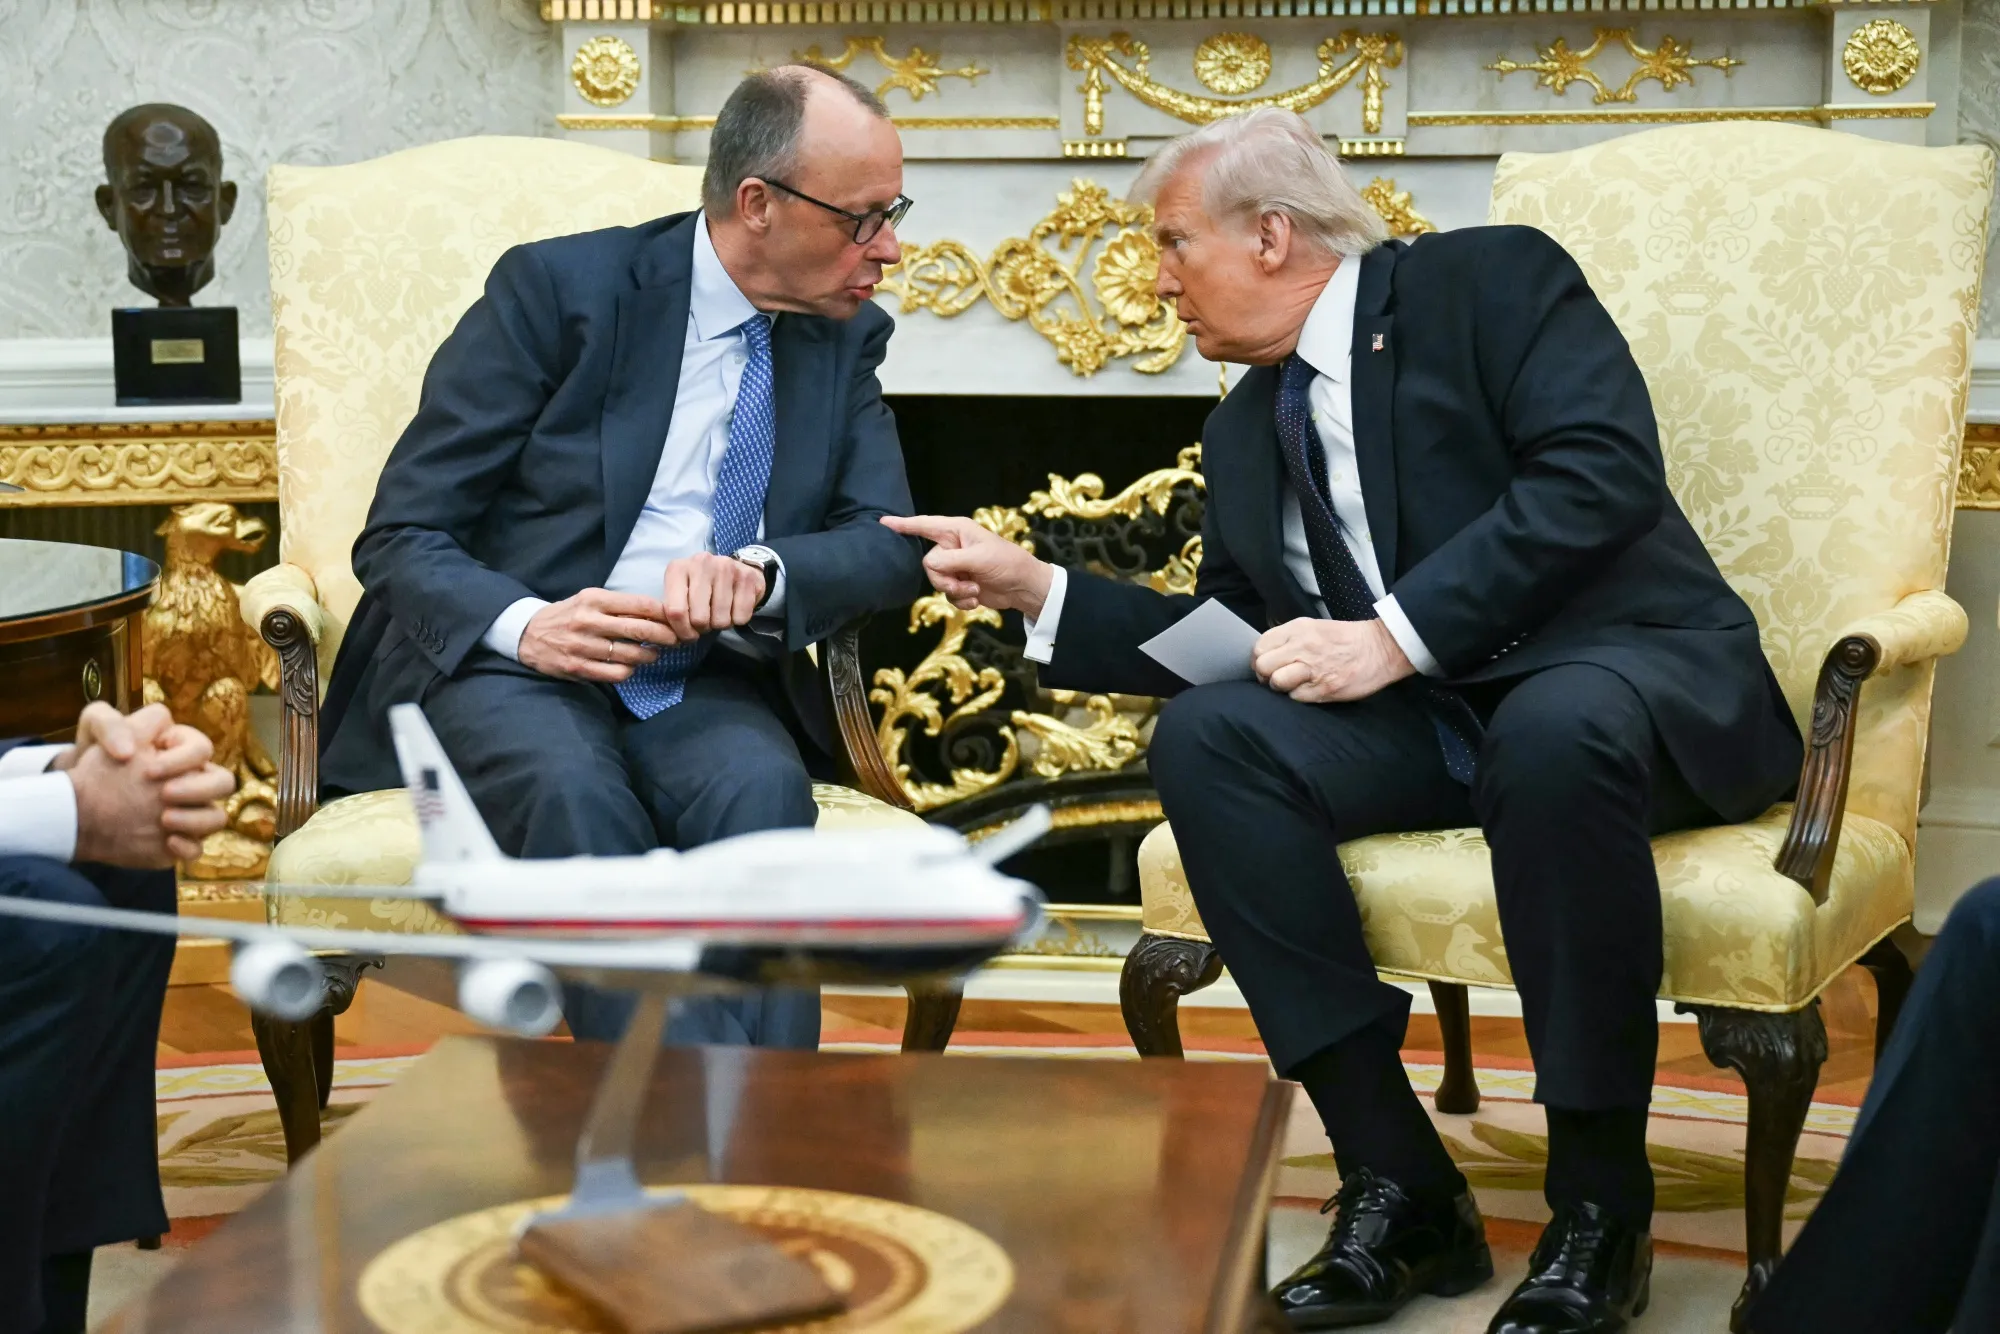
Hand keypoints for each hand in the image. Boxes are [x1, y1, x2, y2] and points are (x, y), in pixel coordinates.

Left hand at [64, 707, 234, 866]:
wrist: (78, 803)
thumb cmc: (93, 761)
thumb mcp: (93, 728)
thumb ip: (110, 724)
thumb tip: (126, 750)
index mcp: (181, 750)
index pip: (202, 749)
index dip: (183, 759)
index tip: (149, 770)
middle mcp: (193, 780)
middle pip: (223, 782)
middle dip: (198, 788)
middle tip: (165, 794)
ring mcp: (189, 811)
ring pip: (217, 817)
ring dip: (196, 819)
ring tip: (164, 820)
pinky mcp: (179, 839)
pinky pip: (198, 847)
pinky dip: (188, 846)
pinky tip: (167, 842)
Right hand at [519, 588, 676, 682]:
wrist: (528, 635)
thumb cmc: (568, 615)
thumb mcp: (590, 601)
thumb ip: (620, 606)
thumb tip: (660, 614)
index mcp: (595, 599)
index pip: (641, 605)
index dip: (665, 614)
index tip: (676, 620)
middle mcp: (589, 621)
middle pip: (641, 630)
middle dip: (666, 637)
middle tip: (677, 640)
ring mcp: (582, 646)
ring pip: (631, 655)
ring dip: (650, 656)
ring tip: (653, 654)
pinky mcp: (578, 667)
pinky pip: (616, 674)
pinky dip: (629, 672)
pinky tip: (630, 667)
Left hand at [660, 554, 765, 642]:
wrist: (736, 569)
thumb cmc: (702, 587)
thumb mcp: (679, 593)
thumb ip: (671, 611)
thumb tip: (671, 636)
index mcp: (678, 569)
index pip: (675, 611)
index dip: (682, 631)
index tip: (688, 634)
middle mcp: (701, 563)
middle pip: (699, 619)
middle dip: (703, 628)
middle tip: (705, 621)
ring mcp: (726, 568)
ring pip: (721, 620)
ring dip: (720, 624)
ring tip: (719, 612)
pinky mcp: (747, 577)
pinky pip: (741, 617)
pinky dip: (737, 619)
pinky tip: (734, 607)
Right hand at [880, 515, 1053, 616]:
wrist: (1023, 587)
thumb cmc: (1007, 563)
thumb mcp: (980, 558)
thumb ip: (951, 561)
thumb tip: (930, 566)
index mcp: (957, 531)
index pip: (924, 525)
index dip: (904, 525)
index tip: (883, 522)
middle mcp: (953, 546)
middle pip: (929, 564)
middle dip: (945, 579)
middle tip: (965, 583)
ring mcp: (956, 566)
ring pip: (937, 582)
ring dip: (956, 591)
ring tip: (974, 590)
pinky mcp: (960, 583)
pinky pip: (948, 595)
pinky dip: (961, 600)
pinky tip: (976, 598)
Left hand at [1253, 618, 1414, 703]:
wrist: (1380, 648)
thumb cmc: (1346, 640)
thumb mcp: (1313, 627)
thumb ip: (1289, 638)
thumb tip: (1266, 654)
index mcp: (1298, 630)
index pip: (1260, 646)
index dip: (1259, 660)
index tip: (1266, 665)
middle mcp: (1302, 647)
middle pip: (1263, 666)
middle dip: (1265, 676)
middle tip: (1275, 678)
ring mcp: (1313, 668)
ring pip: (1276, 682)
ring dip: (1281, 687)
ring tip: (1292, 685)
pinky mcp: (1324, 688)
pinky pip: (1296, 698)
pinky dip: (1299, 697)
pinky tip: (1310, 690)